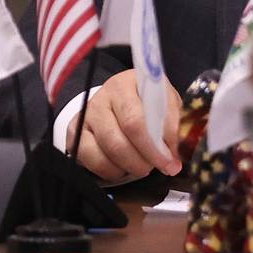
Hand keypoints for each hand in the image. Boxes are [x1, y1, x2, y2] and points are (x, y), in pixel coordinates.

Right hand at [68, 69, 182, 183]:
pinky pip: (94, 160)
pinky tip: (123, 167)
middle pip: (127, 132)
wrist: (114, 105)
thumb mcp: (164, 103)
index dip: (161, 140)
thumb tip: (177, 150)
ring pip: (111, 149)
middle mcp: (105, 95)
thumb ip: (173, 120)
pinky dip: (113, 171)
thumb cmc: (145, 104)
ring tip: (145, 166)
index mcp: (130, 82)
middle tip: (163, 166)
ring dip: (134, 165)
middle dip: (150, 155)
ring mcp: (87, 114)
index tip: (174, 156)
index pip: (143, 114)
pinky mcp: (74, 134)